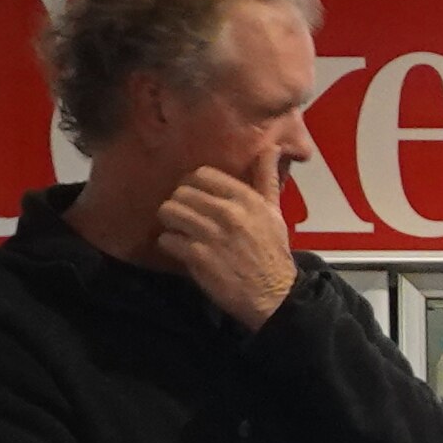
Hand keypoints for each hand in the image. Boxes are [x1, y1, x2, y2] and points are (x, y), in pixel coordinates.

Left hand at [152, 164, 298, 328]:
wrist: (274, 294)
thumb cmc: (272, 252)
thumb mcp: (274, 211)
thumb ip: (266, 178)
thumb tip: (271, 147)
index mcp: (245, 198)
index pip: (201, 175)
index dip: (193, 185)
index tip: (195, 197)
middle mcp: (228, 212)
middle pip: (180, 192)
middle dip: (179, 204)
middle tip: (185, 216)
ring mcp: (211, 234)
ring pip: (169, 212)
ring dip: (171, 222)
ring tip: (180, 230)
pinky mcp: (198, 257)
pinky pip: (167, 239)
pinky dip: (170, 244)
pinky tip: (180, 249)